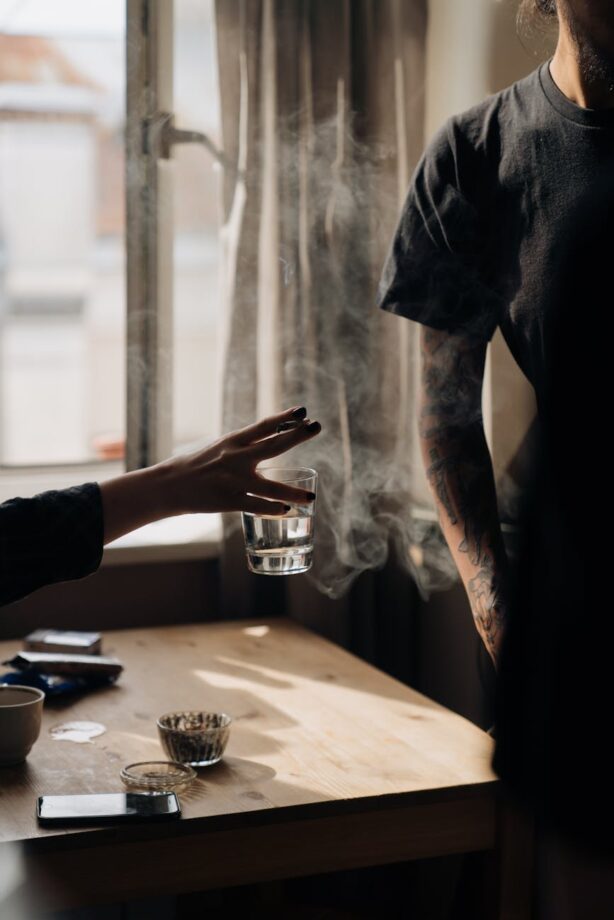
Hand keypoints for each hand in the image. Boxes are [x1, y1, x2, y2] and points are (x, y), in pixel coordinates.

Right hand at [158, 406, 320, 515]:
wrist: (171, 484)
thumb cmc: (199, 465)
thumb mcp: (222, 448)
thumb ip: (246, 447)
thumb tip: (273, 440)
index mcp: (233, 441)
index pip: (264, 426)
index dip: (284, 418)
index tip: (303, 411)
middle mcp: (236, 457)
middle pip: (273, 445)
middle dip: (297, 436)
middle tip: (318, 426)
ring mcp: (234, 480)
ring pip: (270, 487)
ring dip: (293, 492)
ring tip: (311, 497)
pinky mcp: (229, 501)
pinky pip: (256, 506)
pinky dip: (272, 509)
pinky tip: (286, 511)